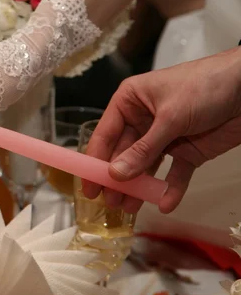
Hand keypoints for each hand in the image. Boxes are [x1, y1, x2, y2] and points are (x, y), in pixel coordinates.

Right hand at [83, 48, 240, 213]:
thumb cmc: (206, 85)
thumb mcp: (170, 117)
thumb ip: (143, 150)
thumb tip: (115, 175)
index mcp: (130, 102)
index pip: (105, 135)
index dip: (94, 161)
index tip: (88, 185)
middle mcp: (142, 120)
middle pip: (123, 155)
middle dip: (117, 180)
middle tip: (110, 203)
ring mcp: (164, 137)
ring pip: (145, 168)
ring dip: (139, 188)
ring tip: (129, 209)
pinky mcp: (186, 151)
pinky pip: (174, 174)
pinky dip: (169, 189)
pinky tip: (165, 203)